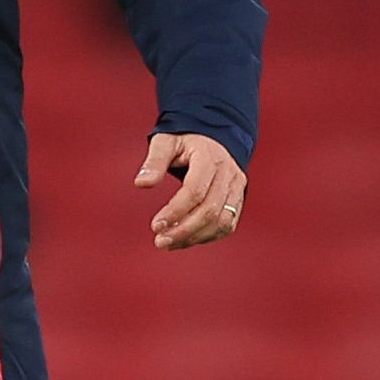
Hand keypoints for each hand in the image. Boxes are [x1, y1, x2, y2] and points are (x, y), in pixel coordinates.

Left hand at [135, 133, 247, 249]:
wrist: (212, 136)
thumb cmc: (185, 140)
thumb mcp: (165, 141)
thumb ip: (154, 161)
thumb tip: (141, 184)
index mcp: (210, 158)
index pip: (195, 191)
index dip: (175, 211)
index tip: (155, 226)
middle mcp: (229, 174)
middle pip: (210, 211)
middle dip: (183, 230)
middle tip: (160, 242)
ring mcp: (236, 188)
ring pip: (222, 222)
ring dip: (194, 237)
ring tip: (169, 243)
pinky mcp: (238, 200)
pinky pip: (227, 225)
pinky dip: (206, 236)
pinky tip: (185, 239)